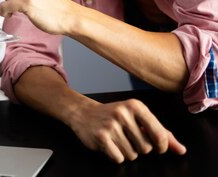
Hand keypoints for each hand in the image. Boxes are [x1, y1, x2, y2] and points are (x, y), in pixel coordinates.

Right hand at [70, 99, 186, 162]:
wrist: (83, 113)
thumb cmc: (114, 116)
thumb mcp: (138, 118)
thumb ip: (161, 133)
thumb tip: (181, 150)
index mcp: (136, 106)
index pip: (160, 135)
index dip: (161, 146)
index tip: (156, 146)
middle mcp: (123, 113)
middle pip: (146, 148)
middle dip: (139, 147)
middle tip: (127, 137)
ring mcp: (111, 125)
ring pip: (132, 155)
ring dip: (126, 152)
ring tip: (117, 140)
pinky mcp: (101, 137)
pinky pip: (119, 158)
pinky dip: (115, 156)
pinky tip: (109, 144)